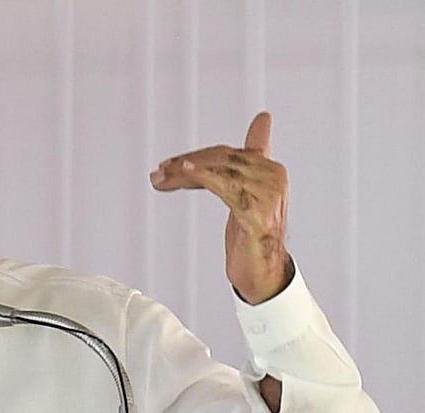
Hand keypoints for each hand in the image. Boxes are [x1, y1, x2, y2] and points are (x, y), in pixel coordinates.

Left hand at [149, 112, 291, 303]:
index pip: (226, 154)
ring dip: (185, 173)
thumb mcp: (244, 194)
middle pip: (220, 160)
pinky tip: (185, 173)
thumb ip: (245, 163)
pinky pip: (227, 188)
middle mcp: (273, 177)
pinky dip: (204, 177)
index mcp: (269, 169)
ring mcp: (268, 195)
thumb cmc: (251, 236)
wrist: (263, 274)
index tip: (168, 165)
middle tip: (158, 173)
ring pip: (219, 171)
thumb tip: (262, 118)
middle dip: (184, 165)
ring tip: (161, 177)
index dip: (196, 157)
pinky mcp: (258, 214)